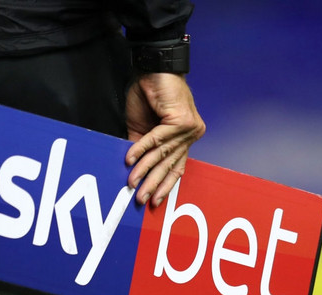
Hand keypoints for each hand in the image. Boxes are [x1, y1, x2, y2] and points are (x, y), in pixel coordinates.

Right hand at [124, 72, 205, 206]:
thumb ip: (141, 147)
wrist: (152, 67)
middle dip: (154, 184)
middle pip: (171, 164)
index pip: (177, 166)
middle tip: (142, 199)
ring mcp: (189, 128)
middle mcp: (190, 134)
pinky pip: (157, 140)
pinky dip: (141, 150)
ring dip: (145, 171)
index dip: (165, 184)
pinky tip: (130, 161)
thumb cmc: (148, 93)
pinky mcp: (182, 121)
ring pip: (162, 154)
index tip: (155, 201)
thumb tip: (133, 169)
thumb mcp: (141, 126)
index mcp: (184, 137)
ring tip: (132, 184)